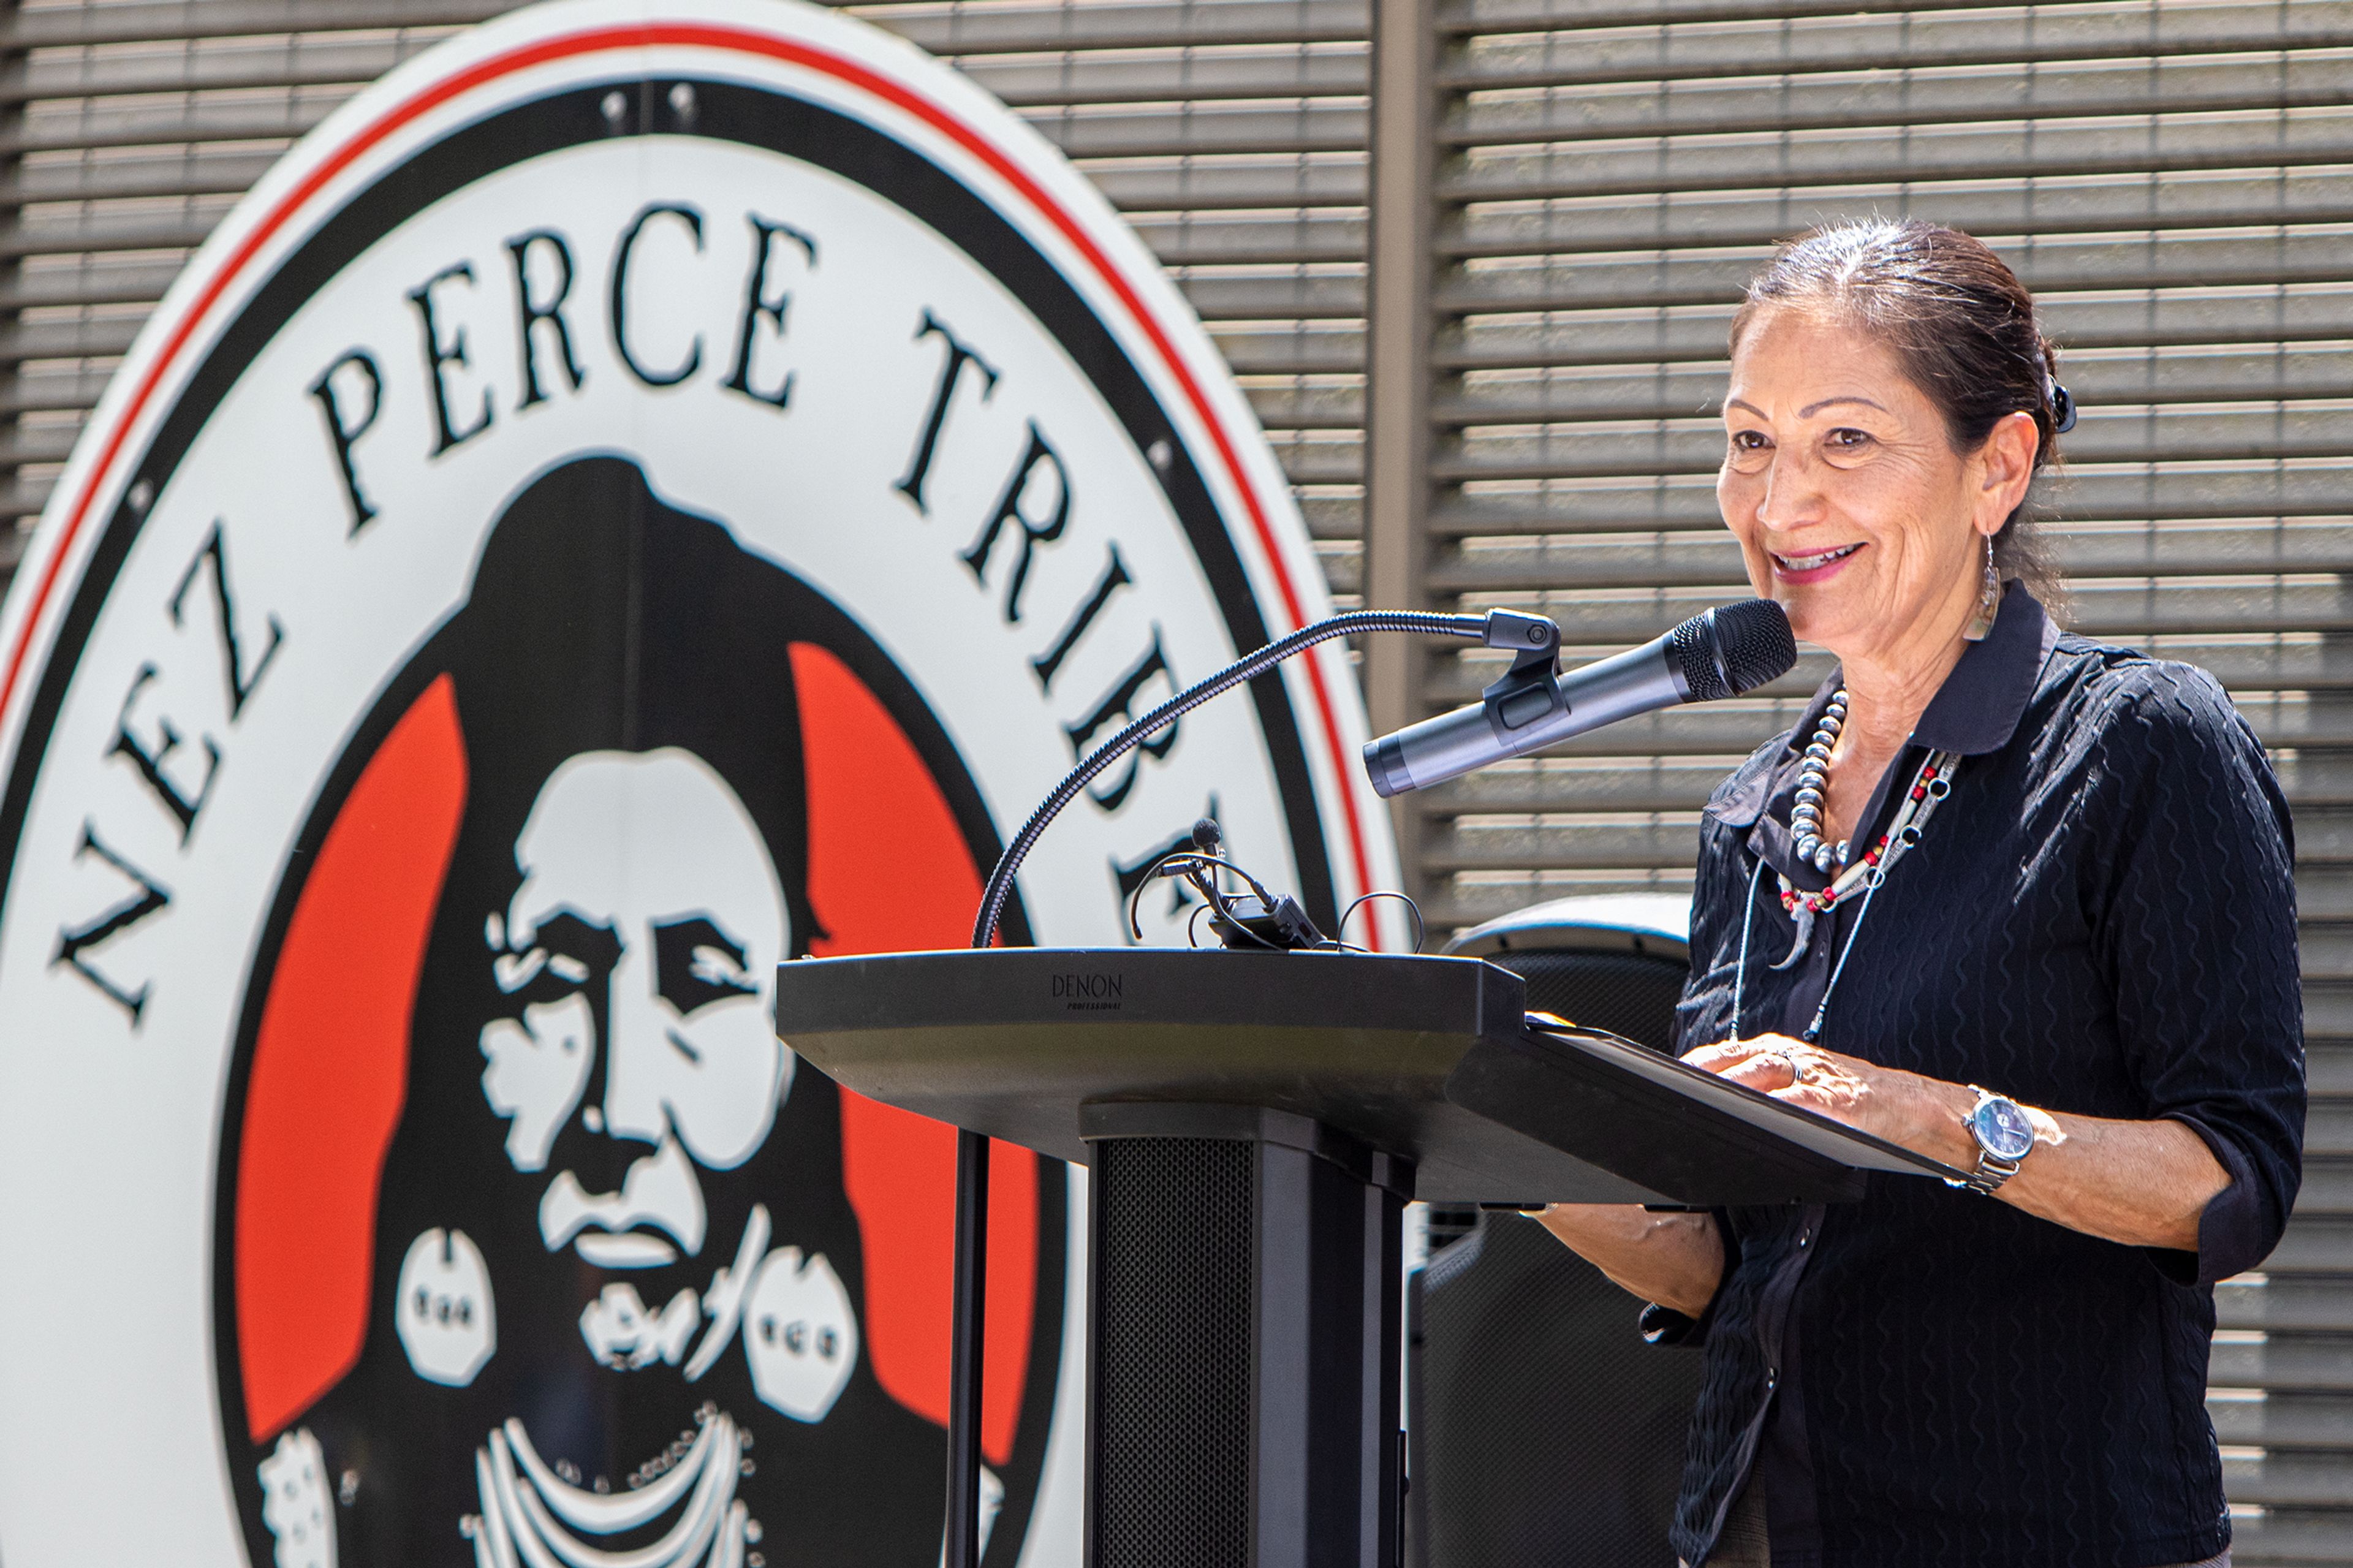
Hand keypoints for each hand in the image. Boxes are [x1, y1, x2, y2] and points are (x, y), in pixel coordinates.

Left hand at [1680, 1033, 1975, 1164]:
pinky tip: (1754, 1119)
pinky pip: (1799, 1101)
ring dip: (1725, 1090)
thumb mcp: (1800, 1088)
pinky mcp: (1837, 1101)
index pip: (1721, 1056)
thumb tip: (1712, 1112)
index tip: (1658, 1086)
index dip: (1690, 1071)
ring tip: (1695, 1106)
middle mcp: (1791, 1057)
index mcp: (1777, 1052)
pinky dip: (1774, 1108)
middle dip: (1699, 1081)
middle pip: (1732, 1063)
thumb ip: (1762, 1092)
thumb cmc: (1853, 1103)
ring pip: (1759, 1075)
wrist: (1915, 1108)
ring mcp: (1814, 1075)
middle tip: (1666, 1099)